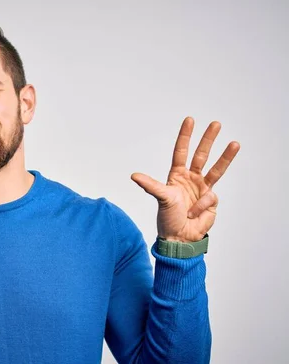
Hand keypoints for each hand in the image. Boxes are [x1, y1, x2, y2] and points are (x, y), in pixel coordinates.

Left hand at [131, 117, 239, 241]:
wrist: (181, 237)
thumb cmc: (168, 218)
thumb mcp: (161, 198)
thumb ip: (150, 185)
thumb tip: (134, 175)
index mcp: (177, 175)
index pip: (181, 152)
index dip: (186, 137)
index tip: (190, 120)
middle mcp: (191, 179)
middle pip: (201, 155)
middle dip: (208, 140)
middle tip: (216, 123)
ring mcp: (202, 188)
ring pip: (216, 169)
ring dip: (225, 157)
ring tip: (235, 144)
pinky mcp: (211, 200)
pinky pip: (210, 197)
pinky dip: (201, 206)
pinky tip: (194, 213)